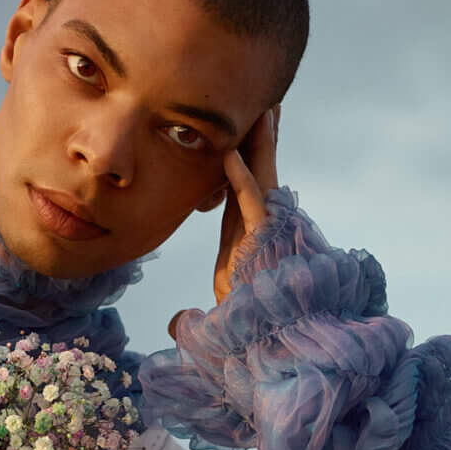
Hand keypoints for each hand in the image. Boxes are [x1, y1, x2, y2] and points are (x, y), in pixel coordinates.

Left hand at [168, 103, 280, 337]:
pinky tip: (229, 155)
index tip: (239, 132)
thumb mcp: (216, 318)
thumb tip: (177, 324)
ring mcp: (267, 233)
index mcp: (250, 237)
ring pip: (262, 178)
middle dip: (261, 137)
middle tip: (265, 101)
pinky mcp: (265, 243)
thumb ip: (197, 315)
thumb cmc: (250, 336)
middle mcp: (263, 229)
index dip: (242, 156)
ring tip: (261, 108)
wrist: (274, 348)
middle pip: (260, 171)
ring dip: (258, 144)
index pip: (244, 187)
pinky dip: (240, 181)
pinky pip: (250, 206)